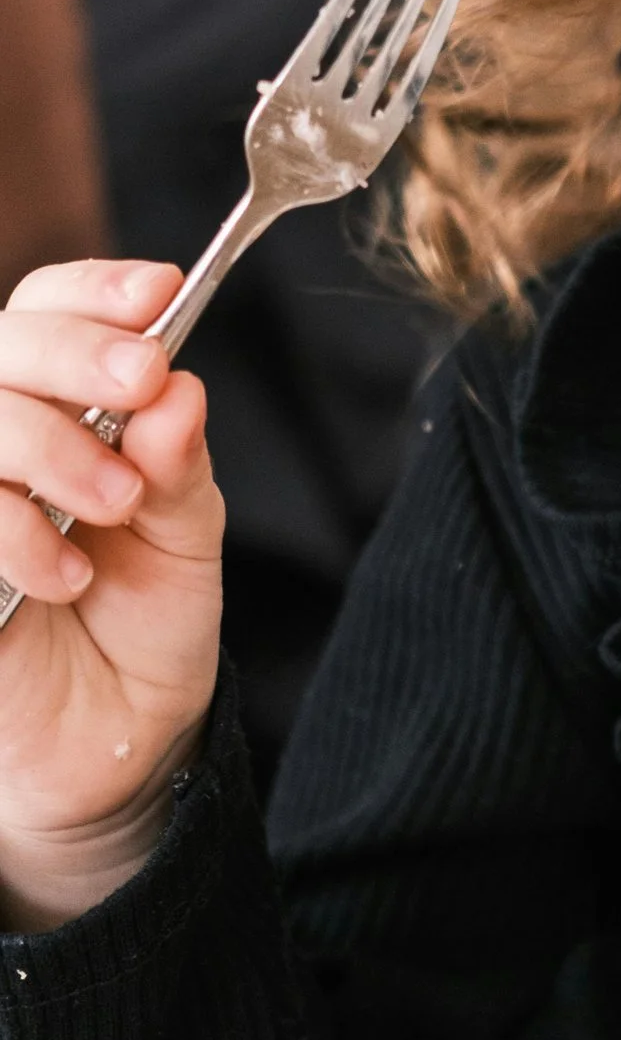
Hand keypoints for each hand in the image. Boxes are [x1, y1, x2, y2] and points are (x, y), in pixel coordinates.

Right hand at [0, 260, 224, 929]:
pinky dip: (6, 529)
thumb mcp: (185, 541)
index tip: (158, 295)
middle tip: (138, 386)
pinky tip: (63, 573)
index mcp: (57, 407)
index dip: (93, 293)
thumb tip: (178, 389)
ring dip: (42, 446)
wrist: (113, 746)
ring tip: (113, 507)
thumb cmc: (143, 627)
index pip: (47, 311)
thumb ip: (178, 468)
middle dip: (70, 354)